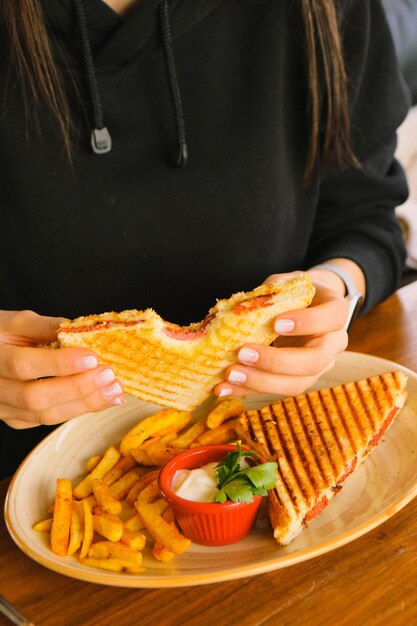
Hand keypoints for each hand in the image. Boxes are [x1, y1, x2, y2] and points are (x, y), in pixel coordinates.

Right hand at [0, 310, 124, 428]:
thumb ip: (44, 325)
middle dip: (77, 388)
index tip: (92, 358)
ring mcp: (3, 409)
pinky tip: (104, 400)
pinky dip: (80, 410)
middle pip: (35, 397)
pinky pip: (49, 419)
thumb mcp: (14, 322)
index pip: (23, 365)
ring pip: (44, 415)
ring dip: (85, 404)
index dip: (58, 364)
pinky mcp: (17, 419)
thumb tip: (78, 329)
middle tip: (109, 376)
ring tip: (114, 391)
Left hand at [214, 272, 348, 398]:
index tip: (276, 323)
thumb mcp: (285, 283)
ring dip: (260, 382)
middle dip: (276, 361)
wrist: (306, 306)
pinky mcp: (298, 379)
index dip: (307, 322)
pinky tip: (224, 388)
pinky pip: (275, 389)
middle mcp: (333, 343)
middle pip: (314, 361)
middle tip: (243, 353)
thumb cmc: (293, 292)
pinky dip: (247, 390)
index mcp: (335, 311)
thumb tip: (237, 312)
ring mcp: (319, 366)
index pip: (332, 317)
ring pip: (296, 384)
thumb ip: (269, 294)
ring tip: (230, 374)